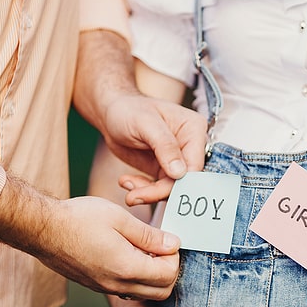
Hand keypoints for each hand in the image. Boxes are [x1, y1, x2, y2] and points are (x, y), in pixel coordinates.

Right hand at [0, 178, 179, 299]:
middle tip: (160, 247)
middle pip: (161, 292)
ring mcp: (105, 288)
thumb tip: (173, 244)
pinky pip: (127, 291)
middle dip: (169, 271)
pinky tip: (128, 255)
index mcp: (127, 267)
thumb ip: (149, 235)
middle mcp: (117, 285)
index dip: (174, 257)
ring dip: (153, 277)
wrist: (41, 229)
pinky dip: (136, 279)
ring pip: (144, 294)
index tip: (166, 239)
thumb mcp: (119, 218)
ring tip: (144, 250)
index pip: (169, 275)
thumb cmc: (79, 218)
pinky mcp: (96, 286)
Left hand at [73, 30, 206, 204]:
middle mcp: (190, 146)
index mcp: (193, 129)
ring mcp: (178, 159)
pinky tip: (127, 182)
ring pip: (171, 188)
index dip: (180, 183)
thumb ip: (165, 146)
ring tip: (128, 191)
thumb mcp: (145, 124)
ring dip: (148, 193)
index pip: (195, 165)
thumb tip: (180, 173)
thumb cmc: (128, 109)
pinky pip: (159, 188)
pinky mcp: (164, 169)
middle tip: (134, 197)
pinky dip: (143, 190)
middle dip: (159, 192)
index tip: (157, 192)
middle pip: (184, 180)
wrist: (111, 113)